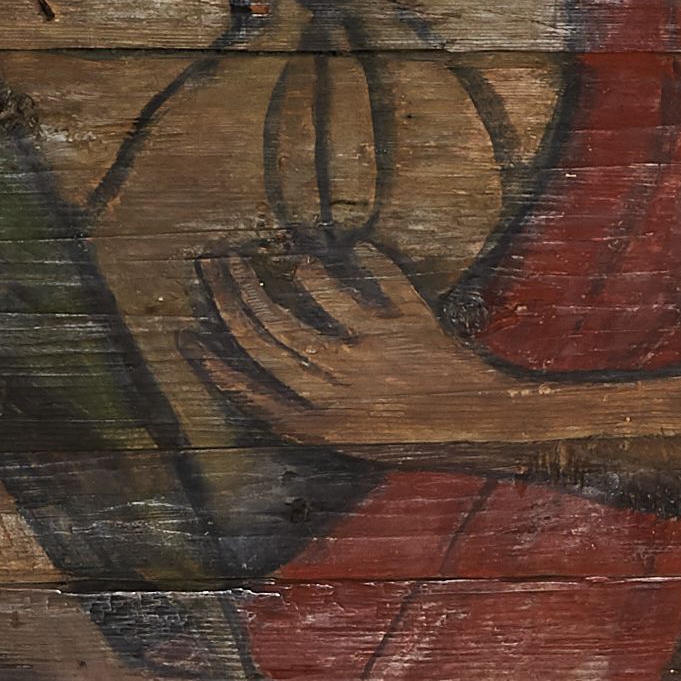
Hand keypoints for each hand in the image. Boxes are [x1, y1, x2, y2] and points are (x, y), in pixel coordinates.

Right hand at [180, 244, 504, 458]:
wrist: (497, 427)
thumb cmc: (426, 432)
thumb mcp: (361, 434)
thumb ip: (317, 405)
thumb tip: (267, 355)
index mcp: (326, 427)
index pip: (252, 393)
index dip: (213, 365)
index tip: (184, 335)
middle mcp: (342, 392)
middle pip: (266, 339)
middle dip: (230, 299)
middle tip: (212, 265)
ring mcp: (373, 359)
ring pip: (300, 314)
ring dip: (269, 281)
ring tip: (257, 256)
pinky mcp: (408, 330)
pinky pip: (372, 286)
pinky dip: (359, 261)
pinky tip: (348, 246)